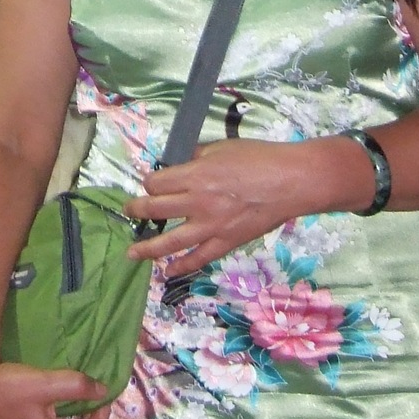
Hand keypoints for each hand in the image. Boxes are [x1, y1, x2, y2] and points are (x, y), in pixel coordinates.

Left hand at [124, 137, 367, 280]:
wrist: (290, 181)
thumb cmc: (258, 158)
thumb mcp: (221, 148)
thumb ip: (196, 157)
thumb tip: (179, 164)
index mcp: (196, 174)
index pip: (157, 182)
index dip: (150, 181)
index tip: (151, 182)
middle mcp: (198, 202)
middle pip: (156, 208)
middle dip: (137, 210)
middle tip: (128, 211)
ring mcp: (211, 226)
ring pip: (170, 241)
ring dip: (148, 248)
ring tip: (132, 253)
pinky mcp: (226, 242)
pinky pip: (198, 258)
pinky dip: (182, 266)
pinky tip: (168, 270)